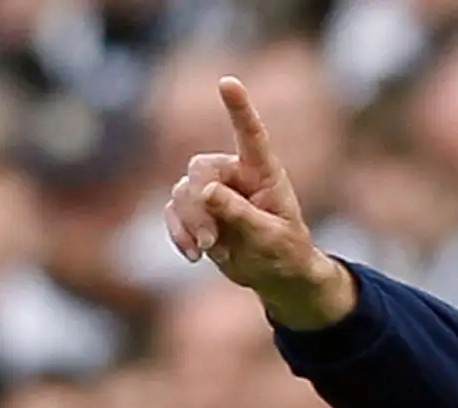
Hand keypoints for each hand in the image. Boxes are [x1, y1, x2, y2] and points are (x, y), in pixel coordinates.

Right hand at [165, 77, 352, 329]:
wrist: (276, 275)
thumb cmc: (285, 252)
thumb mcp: (270, 237)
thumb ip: (240, 213)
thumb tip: (204, 191)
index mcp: (264, 173)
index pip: (250, 134)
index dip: (239, 108)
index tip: (228, 82)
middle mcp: (236, 175)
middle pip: (200, 169)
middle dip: (198, 205)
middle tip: (209, 240)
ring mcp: (213, 192)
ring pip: (182, 192)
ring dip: (189, 223)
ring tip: (207, 250)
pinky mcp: (197, 211)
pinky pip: (173, 212)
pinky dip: (177, 232)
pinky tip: (192, 255)